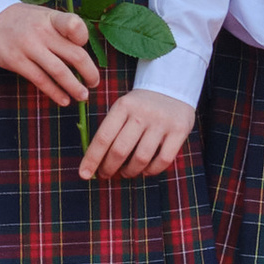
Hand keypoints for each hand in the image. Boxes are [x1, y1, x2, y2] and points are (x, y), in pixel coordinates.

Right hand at [0, 2, 99, 106]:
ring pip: (60, 71)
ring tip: (83, 96)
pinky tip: (63, 99)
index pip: (76, 26)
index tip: (85, 49)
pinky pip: (41, 80)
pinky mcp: (16, 61)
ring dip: (75, 87)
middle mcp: (42, 31)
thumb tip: (82, 53)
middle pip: (75, 55)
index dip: (85, 39)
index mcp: (51, 17)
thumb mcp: (42, 15)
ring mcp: (29, 46)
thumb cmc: (21, 20)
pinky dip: (55, 92)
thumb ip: (61, 30)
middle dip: (89, 73)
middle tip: (94, 83)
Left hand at [80, 89, 194, 181]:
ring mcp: (162, 122)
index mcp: (123, 106)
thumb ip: (111, 131)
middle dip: (109, 168)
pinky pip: (163, 160)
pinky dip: (152, 171)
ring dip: (130, 171)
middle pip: (120, 150)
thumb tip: (95, 162)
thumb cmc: (140, 106)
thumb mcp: (123, 109)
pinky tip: (145, 170)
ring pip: (141, 158)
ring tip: (125, 172)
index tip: (84, 174)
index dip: (92, 158)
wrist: (172, 88)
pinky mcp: (179, 130)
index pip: (103, 137)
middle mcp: (142, 113)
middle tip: (105, 175)